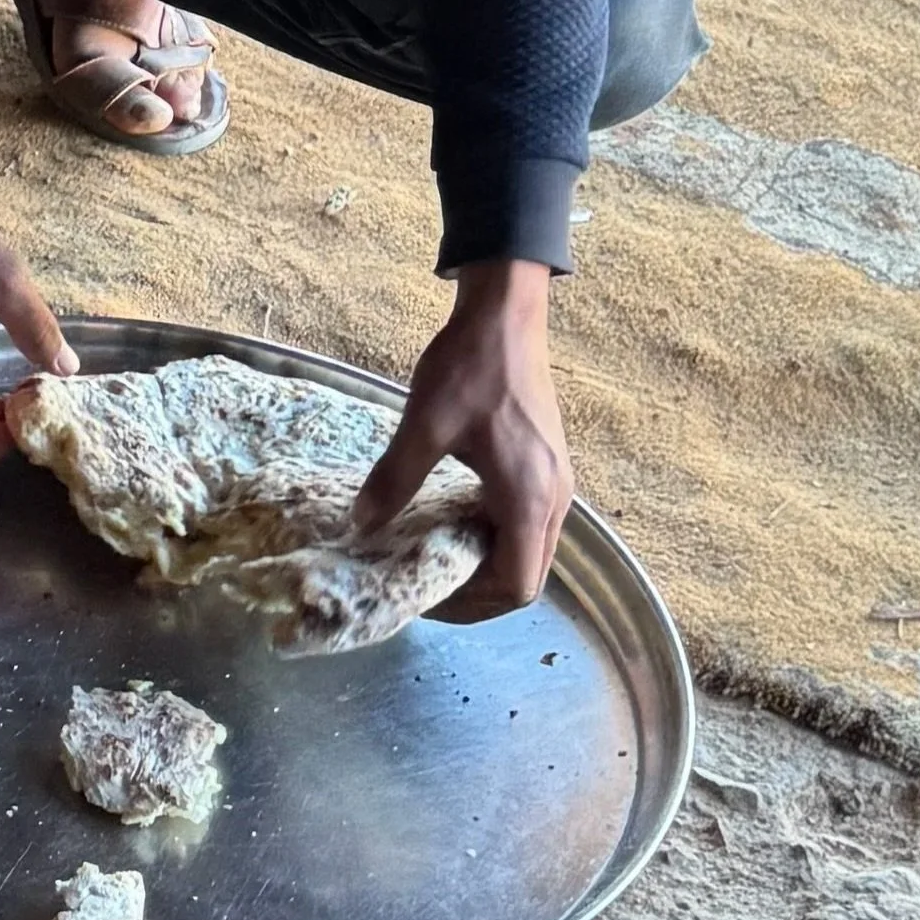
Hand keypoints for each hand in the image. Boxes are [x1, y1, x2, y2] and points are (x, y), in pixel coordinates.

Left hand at [352, 258, 572, 620]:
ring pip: (532, 549)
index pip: (517, 586)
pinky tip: (459, 516)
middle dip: (481, 592)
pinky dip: (499, 534)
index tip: (428, 597)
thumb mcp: (424, 424)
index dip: (474, 606)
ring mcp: (557, 480)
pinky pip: (531, 521)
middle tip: (429, 586)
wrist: (506, 314)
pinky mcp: (550, 463)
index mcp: (528, 498)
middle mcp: (554, 498)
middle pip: (528, 575)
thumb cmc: (470, 367)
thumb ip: (395, 479)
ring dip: (491, 562)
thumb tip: (361, 524)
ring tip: (440, 554)